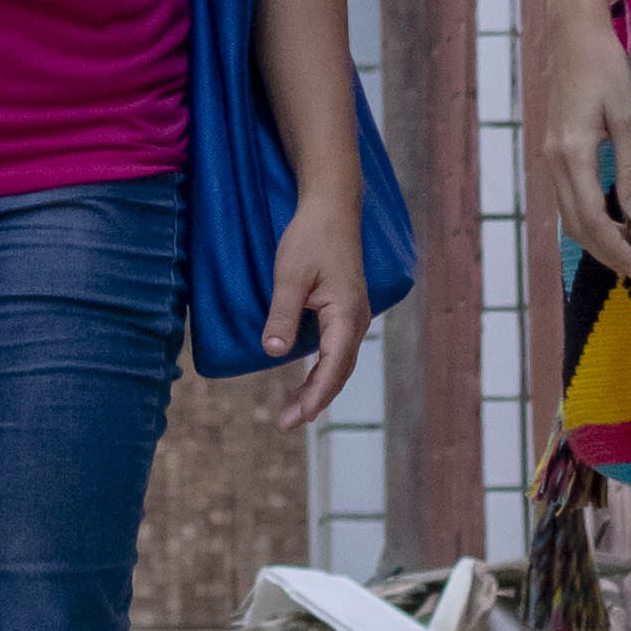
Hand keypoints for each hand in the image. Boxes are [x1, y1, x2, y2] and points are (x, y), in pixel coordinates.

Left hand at [266, 203, 368, 433]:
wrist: (331, 207)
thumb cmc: (311, 237)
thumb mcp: (290, 274)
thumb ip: (283, 314)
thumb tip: (273, 353)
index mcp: (347, 313)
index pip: (334, 365)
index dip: (316, 394)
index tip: (299, 417)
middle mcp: (356, 319)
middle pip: (339, 370)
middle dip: (316, 399)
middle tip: (287, 422)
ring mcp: (354, 316)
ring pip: (339, 362)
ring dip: (320, 387)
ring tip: (295, 411)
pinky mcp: (345, 311)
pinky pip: (337, 349)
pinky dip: (323, 370)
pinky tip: (308, 380)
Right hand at [540, 0, 630, 286]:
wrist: (573, 34)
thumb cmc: (605, 67)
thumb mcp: (628, 116)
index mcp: (574, 152)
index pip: (594, 218)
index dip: (618, 249)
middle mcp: (555, 160)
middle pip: (576, 225)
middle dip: (607, 255)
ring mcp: (551, 155)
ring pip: (568, 215)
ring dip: (596, 241)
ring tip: (626, 258)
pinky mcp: (555, 149)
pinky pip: (568, 198)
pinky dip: (587, 220)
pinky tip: (610, 225)